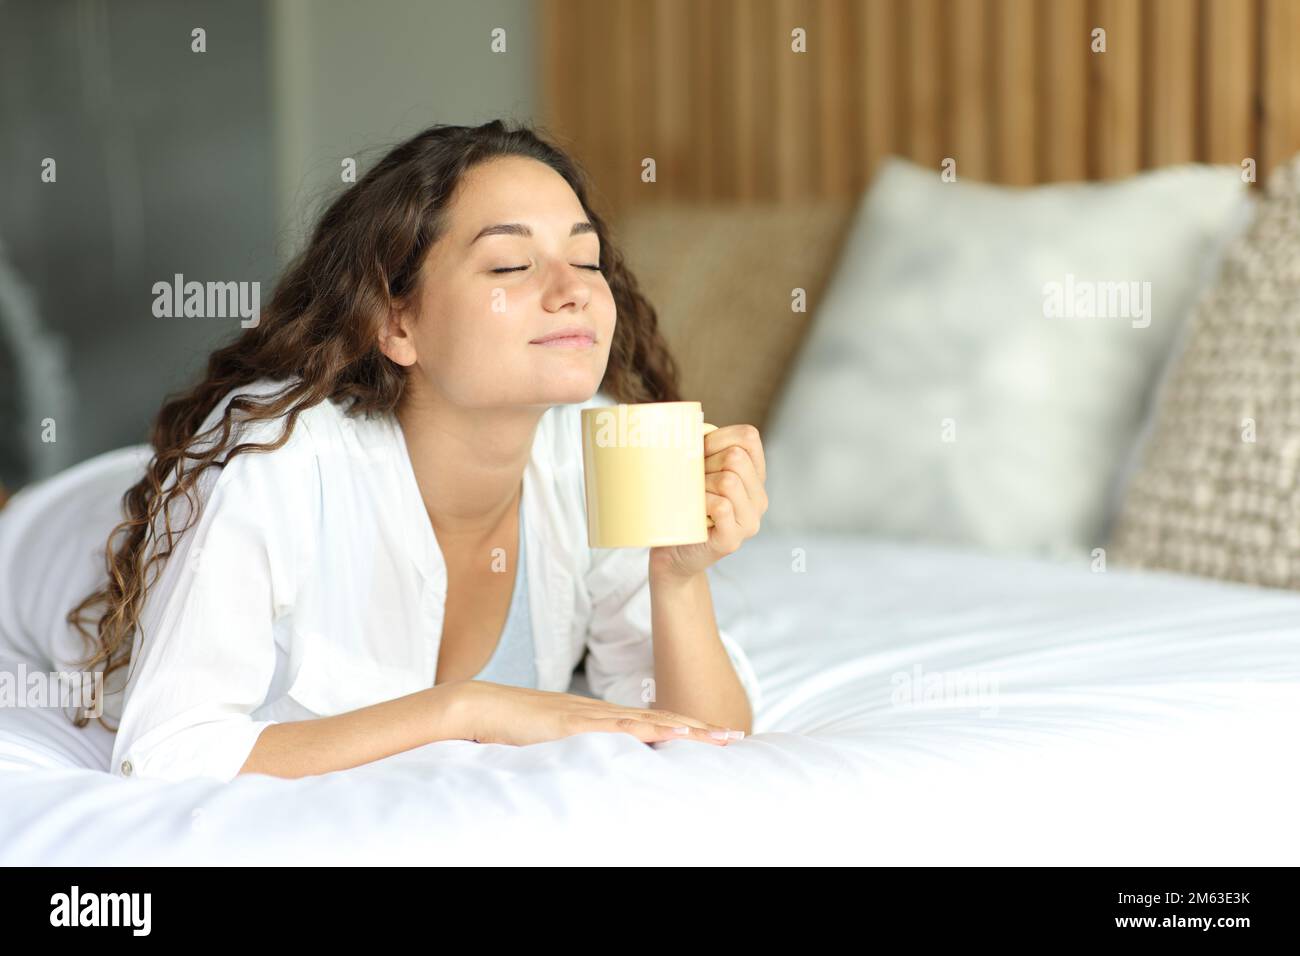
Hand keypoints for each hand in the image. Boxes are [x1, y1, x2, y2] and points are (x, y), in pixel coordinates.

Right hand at [451, 680, 743, 746]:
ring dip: (688, 728)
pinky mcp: (574, 724)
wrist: (475, 706)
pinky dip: (650, 729)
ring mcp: (587, 715)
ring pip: (649, 720)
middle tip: (736, 735)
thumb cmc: (506, 727)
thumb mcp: (549, 742)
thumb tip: (592, 765)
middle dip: (700, 727)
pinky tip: (674, 733)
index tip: (714, 735)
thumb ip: (572, 749)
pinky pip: (619, 727)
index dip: (683, 727)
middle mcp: (598, 711)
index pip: (649, 720)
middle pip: (660, 718)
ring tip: (721, 737)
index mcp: (595, 716)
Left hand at [649, 423, 767, 581]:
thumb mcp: (696, 473)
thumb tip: (683, 424)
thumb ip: (701, 450)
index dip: (718, 437)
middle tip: (690, 481)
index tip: (697, 452)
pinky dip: (701, 503)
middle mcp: (759, 498)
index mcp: (755, 477)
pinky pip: (722, 506)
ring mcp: (749, 521)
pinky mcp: (732, 539)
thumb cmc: (682, 507)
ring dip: (701, 484)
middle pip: (736, 457)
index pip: (748, 436)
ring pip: (729, 480)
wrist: (671, 554)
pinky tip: (693, 512)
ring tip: (690, 498)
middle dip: (705, 463)